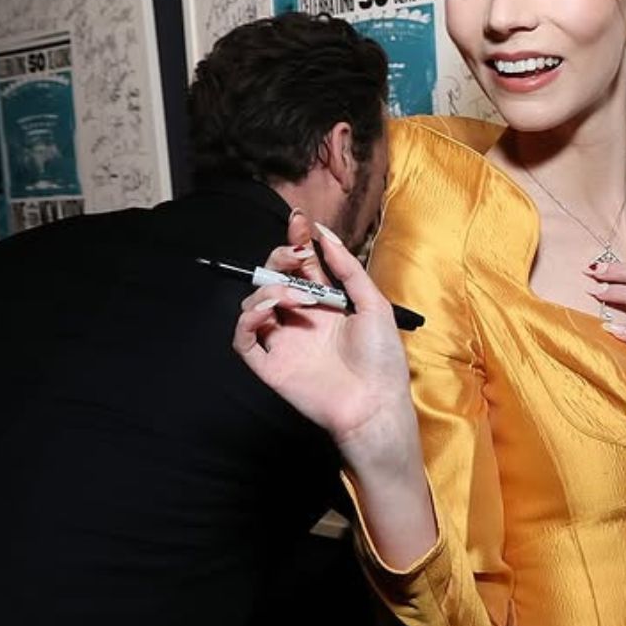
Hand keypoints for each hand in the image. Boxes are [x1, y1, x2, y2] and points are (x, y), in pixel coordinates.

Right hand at [232, 211, 416, 472]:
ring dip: (270, 289)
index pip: (302, 267)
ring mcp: (284, 341)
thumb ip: (348, 269)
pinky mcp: (270, 365)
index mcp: (326, 304)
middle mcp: (301, 319)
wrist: (376, 404)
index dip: (296, 242)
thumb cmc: (382, 358)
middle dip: (280, 259)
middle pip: (275, 278)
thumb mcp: (373, 304)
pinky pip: (244, 338)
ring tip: (297, 296)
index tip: (298, 222)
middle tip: (295, 255)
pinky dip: (247, 319)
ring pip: (254, 304)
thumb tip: (324, 233)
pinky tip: (266, 310)